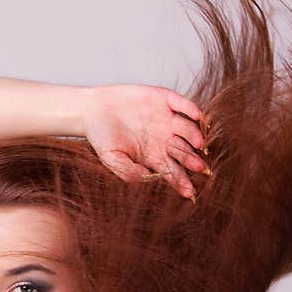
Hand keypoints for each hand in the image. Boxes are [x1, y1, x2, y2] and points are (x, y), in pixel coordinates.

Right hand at [81, 84, 208, 200]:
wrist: (92, 110)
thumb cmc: (101, 138)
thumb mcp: (111, 159)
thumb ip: (128, 170)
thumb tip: (146, 177)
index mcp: (155, 157)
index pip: (173, 172)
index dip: (182, 182)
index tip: (189, 192)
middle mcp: (165, 139)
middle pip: (184, 152)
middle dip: (192, 160)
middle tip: (199, 167)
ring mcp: (166, 119)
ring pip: (187, 129)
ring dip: (194, 136)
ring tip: (199, 144)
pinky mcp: (163, 99)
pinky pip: (181, 104)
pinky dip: (190, 108)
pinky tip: (196, 115)